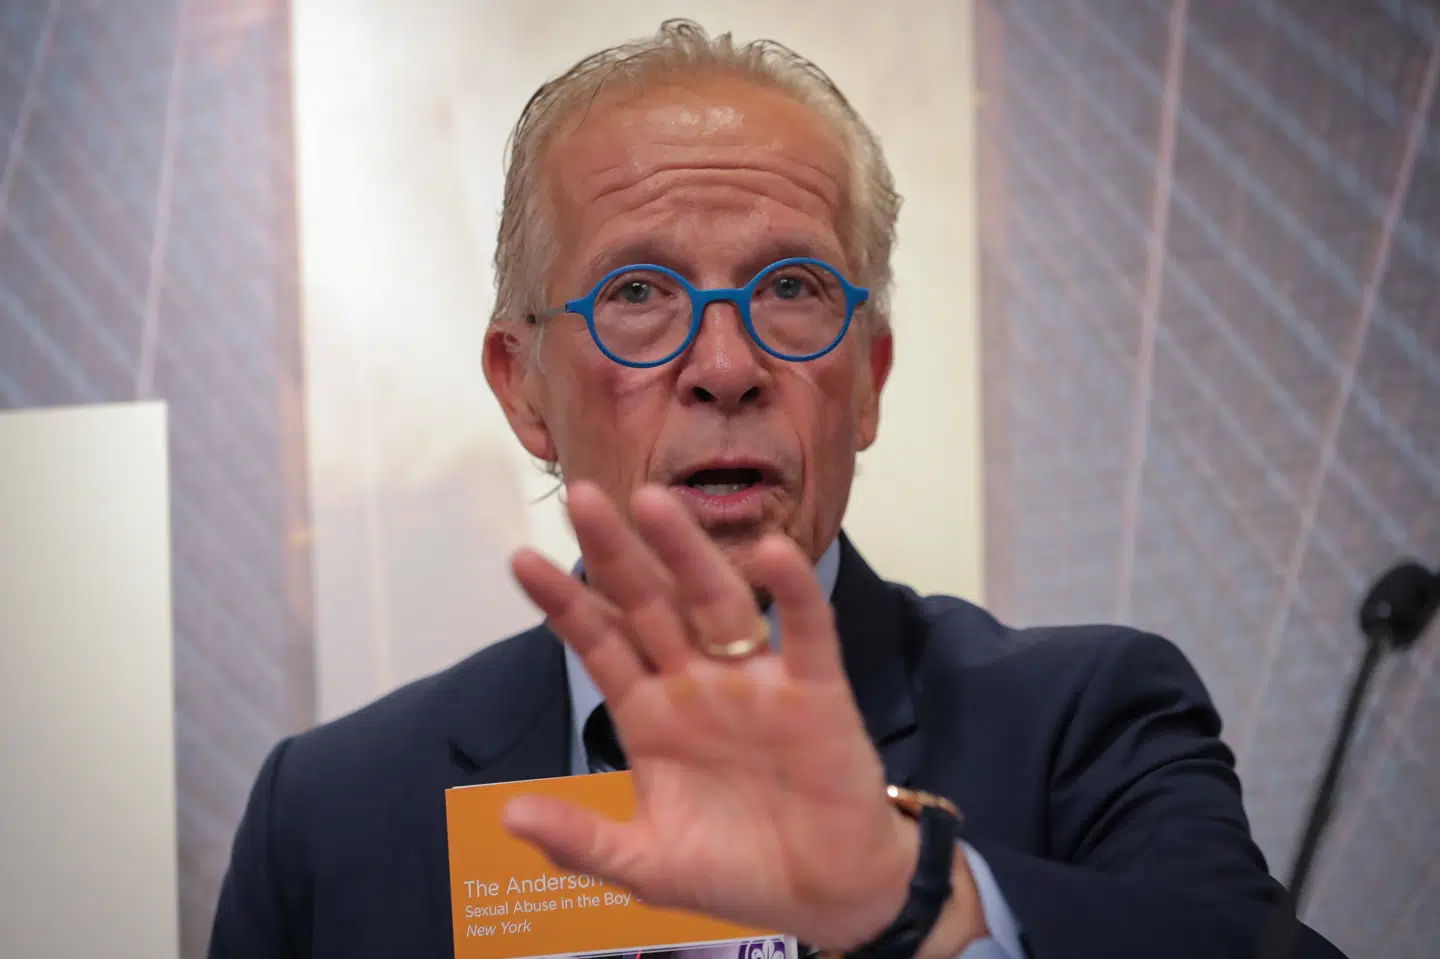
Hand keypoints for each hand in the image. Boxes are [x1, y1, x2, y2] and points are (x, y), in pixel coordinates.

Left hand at [501, 482, 980, 951]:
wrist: (826, 895)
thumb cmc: (735, 871)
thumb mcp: (645, 864)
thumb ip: (581, 840)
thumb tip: (506, 815)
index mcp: (650, 713)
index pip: (599, 644)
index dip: (564, 604)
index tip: (521, 559)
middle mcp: (696, 682)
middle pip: (650, 604)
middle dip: (616, 553)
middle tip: (581, 499)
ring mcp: (755, 679)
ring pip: (716, 601)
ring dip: (687, 553)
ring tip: (654, 502)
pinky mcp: (814, 689)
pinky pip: (803, 630)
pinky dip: (790, 592)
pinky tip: (772, 551)